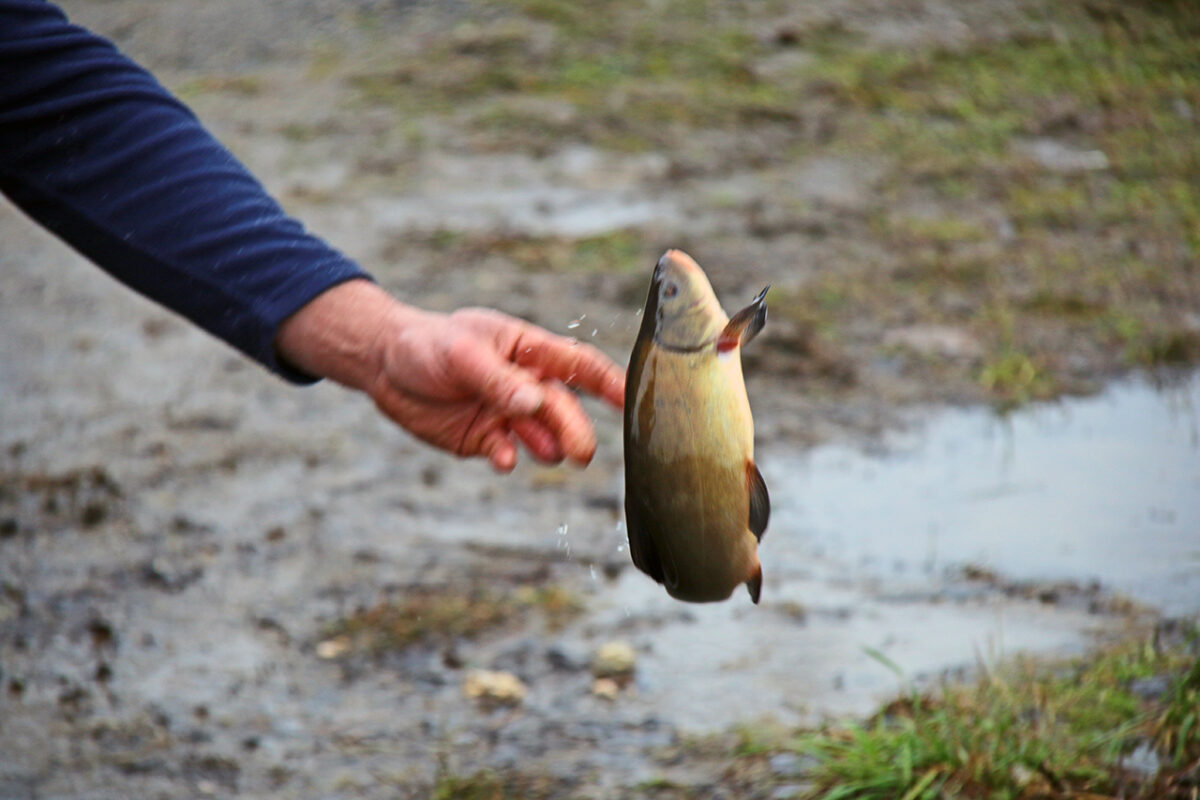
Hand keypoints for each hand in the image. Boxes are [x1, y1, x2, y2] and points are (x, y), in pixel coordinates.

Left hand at [276, 280, 624, 471]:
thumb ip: (497, 379)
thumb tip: (534, 403)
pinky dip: (508, 458)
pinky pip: (508, 454)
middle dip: (576, 430)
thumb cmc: (426, 345)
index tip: (633, 402)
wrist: (384, 365)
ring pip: (543, 437)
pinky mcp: (485, 439)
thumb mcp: (459, 354)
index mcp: (527, 351)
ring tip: (545, 451)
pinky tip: (501, 459)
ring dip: (548, 447)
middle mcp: (524, 385)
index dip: (609, 383)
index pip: (579, 365)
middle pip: (563, 409)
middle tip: (581, 454)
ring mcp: (506, 414)